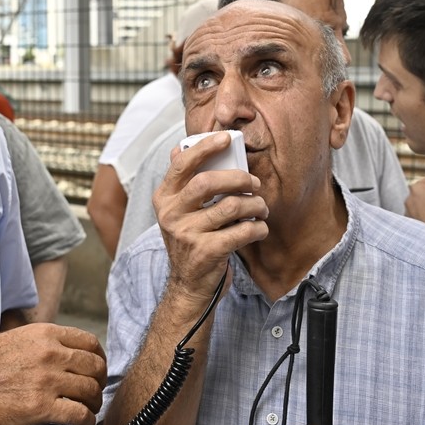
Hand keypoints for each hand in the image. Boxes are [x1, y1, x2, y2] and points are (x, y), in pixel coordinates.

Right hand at [0, 323, 105, 424]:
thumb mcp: (15, 340)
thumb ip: (41, 346)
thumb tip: (61, 359)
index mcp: (45, 335)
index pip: (90, 343)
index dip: (99, 359)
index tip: (96, 370)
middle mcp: (50, 354)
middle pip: (95, 367)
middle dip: (99, 383)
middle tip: (93, 393)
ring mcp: (47, 380)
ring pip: (90, 391)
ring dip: (93, 403)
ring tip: (87, 410)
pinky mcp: (40, 407)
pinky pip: (79, 414)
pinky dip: (86, 421)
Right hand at [153, 132, 267, 306]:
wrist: (189, 286)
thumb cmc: (191, 241)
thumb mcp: (178, 212)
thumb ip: (182, 183)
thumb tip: (178, 148)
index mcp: (164, 199)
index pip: (182, 165)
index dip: (205, 147)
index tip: (225, 138)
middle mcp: (170, 215)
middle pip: (208, 182)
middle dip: (240, 178)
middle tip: (255, 182)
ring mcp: (187, 235)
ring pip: (232, 206)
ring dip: (255, 204)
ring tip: (261, 208)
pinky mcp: (206, 252)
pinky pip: (242, 231)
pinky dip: (258, 227)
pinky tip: (259, 228)